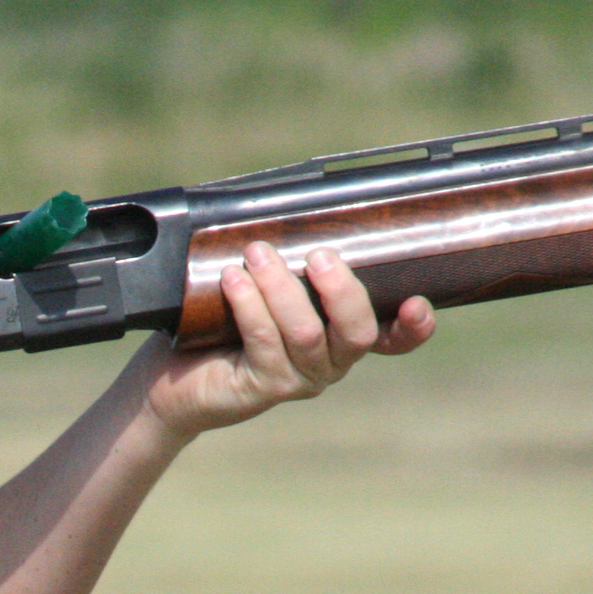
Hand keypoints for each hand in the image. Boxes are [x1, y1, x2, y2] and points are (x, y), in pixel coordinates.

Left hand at [142, 242, 432, 441]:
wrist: (176, 373)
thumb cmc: (225, 319)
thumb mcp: (267, 283)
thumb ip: (291, 257)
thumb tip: (294, 205)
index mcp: (341, 335)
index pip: (394, 338)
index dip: (414, 326)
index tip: (415, 303)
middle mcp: (329, 361)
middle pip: (357, 332)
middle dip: (339, 289)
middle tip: (316, 255)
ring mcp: (298, 379)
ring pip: (306, 333)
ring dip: (281, 287)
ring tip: (257, 254)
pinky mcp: (263, 388)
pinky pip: (263, 343)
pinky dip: (249, 305)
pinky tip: (233, 280)